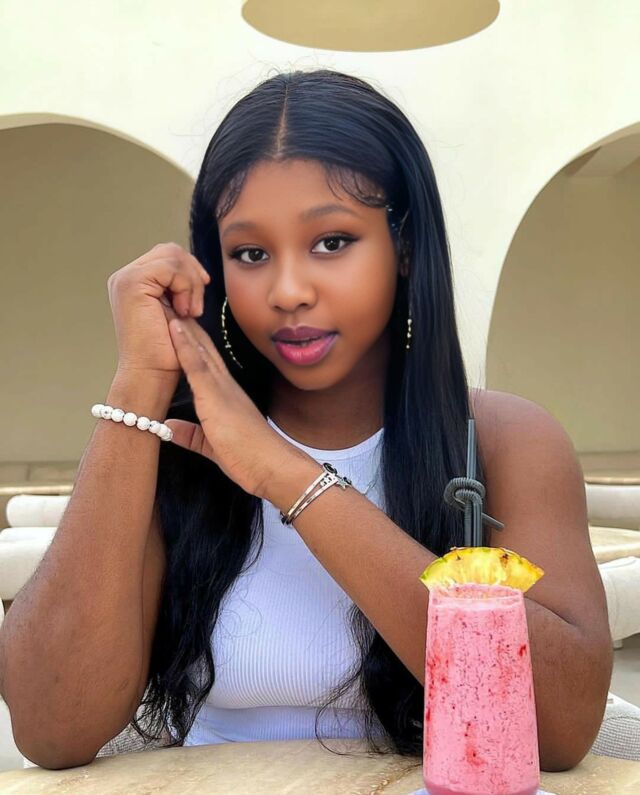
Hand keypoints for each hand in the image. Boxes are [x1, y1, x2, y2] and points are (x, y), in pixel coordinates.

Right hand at [107, 242, 210, 379]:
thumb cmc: (167, 350)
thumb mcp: (177, 310)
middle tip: (195, 306)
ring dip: (190, 284)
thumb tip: (197, 270)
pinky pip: (170, 267)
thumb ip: (179, 287)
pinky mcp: (132, 283)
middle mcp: (125, 276)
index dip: (190, 270)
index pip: (168, 254)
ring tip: (189, 311)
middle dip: (192, 275)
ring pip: (172, 256)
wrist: (152, 373)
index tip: (199, 296)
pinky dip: (185, 288)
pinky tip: (183, 311)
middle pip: (171, 250)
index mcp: (134, 281)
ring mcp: (126, 278)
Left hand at [163, 315, 309, 497]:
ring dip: (183, 326)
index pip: (206, 363)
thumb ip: (191, 435)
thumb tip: (169, 428)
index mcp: (226, 396)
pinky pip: (198, 366)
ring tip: (169, 300)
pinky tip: (175, 328)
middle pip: (203, 349)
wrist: (272, 467)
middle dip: (186, 326)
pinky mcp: (217, 397)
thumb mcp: (211, 445)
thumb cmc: (250, 459)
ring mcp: (222, 389)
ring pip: (200, 350)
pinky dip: (186, 346)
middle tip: (171, 300)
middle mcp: (226, 386)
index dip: (192, 342)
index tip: (176, 322)